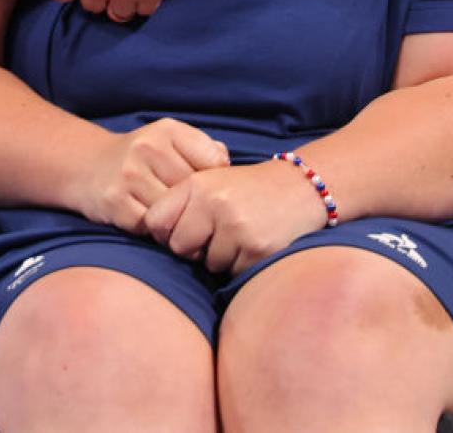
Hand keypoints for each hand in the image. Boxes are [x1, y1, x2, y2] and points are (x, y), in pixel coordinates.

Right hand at [71, 119, 228, 233]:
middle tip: (194, 210)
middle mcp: (147, 148)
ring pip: (175, 211)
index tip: (210, 188)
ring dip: (179, 220)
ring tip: (177, 218)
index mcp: (167, 130)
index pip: (214, 161)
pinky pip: (152, 227)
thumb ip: (203, 149)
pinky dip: (158, 231)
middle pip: (195, 189)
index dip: (216, 180)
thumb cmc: (142, 157)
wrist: (88, 166)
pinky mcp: (117, 203)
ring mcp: (130, 176)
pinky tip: (157, 224)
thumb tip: (229, 167)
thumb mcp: (170, 140)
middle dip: (198, 204)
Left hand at [145, 160, 326, 274]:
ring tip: (240, 232)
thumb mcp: (210, 180)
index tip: (182, 228)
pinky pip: (232, 271)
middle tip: (217, 231)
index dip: (166, 231)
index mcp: (197, 184)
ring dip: (221, 256)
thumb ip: (179, 203)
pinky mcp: (256, 249)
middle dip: (194, 247)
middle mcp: (214, 203)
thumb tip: (153, 236)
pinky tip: (253, 242)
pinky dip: (240, 263)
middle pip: (179, 247)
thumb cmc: (245, 189)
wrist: (299, 188)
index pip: (155, 221)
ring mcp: (236, 227)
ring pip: (208, 263)